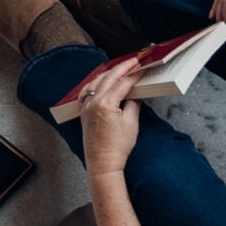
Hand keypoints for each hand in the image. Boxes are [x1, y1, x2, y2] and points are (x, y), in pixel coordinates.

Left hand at [75, 60, 142, 175]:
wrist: (103, 163)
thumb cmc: (117, 147)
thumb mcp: (131, 123)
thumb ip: (133, 103)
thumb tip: (134, 93)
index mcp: (105, 103)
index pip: (122, 83)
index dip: (134, 74)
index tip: (142, 68)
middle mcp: (93, 102)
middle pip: (108, 77)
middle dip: (122, 68)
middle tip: (133, 62)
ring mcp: (86, 107)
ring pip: (95, 81)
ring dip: (108, 73)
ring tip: (119, 68)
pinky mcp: (83, 112)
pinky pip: (87, 91)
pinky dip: (95, 83)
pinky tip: (100, 81)